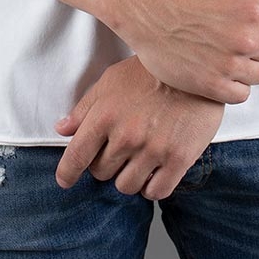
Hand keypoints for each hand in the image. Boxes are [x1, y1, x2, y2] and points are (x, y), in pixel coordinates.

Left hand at [54, 55, 224, 200]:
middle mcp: (127, 136)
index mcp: (105, 115)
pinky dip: (152, 187)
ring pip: (127, 186)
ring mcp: (153, 150)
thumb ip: (85, 107)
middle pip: (102, 173)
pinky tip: (155, 171)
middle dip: (106, 164)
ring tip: (138, 159)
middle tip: (119, 150)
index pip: (77, 156)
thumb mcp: (112, 80)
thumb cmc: (151, 71)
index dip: (67, 173)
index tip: (65, 180)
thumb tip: (62, 129)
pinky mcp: (179, 159)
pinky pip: (156, 192)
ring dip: (128, 177)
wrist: (196, 66)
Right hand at [120, 0, 258, 103]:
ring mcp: (228, 64)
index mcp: (253, 9)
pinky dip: (235, 85)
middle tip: (240, 34)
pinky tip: (222, 68)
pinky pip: (241, 95)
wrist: (145, 9)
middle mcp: (245, 39)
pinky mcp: (211, 85)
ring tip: (230, 50)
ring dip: (251, 65)